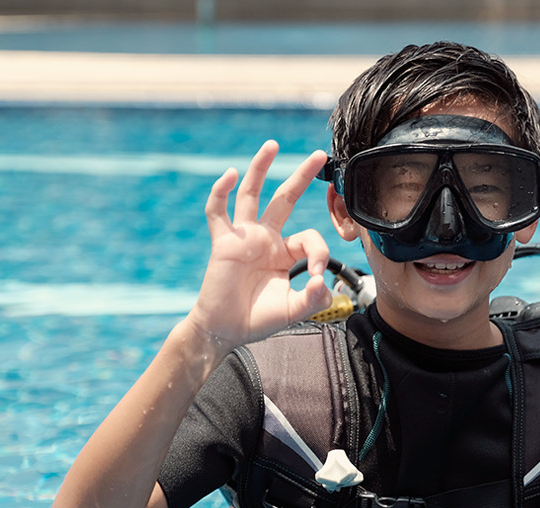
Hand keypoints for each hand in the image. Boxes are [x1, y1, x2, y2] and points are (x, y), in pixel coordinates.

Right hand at [184, 141, 332, 354]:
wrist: (225, 330)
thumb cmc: (258, 319)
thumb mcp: (294, 310)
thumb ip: (313, 298)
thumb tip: (322, 281)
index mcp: (285, 253)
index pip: (309, 238)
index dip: (318, 252)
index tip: (316, 276)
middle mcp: (265, 239)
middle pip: (285, 198)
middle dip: (302, 176)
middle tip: (320, 154)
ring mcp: (243, 236)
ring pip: (251, 194)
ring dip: (260, 168)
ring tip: (272, 145)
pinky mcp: (223, 242)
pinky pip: (217, 211)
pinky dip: (221, 192)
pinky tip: (230, 174)